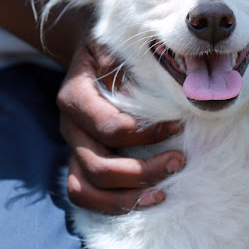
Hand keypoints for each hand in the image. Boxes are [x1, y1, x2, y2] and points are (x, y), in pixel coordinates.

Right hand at [57, 43, 184, 214]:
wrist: (93, 52)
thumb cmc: (112, 48)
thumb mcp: (117, 44)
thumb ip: (127, 64)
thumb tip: (154, 87)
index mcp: (76, 96)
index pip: (108, 127)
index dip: (145, 133)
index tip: (178, 126)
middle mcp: (70, 126)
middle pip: (99, 166)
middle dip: (142, 170)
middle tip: (179, 161)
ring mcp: (72, 147)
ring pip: (85, 190)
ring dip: (126, 197)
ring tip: (163, 193)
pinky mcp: (80, 161)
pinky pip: (85, 195)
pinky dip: (114, 204)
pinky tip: (148, 198)